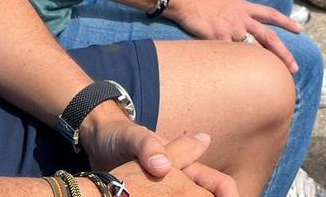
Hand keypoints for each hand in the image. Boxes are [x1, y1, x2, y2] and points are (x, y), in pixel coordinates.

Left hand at [86, 115, 235, 195]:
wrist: (96, 139)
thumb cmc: (116, 135)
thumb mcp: (131, 138)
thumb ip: (148, 148)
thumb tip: (163, 168)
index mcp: (185, 163)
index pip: (219, 184)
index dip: (228, 196)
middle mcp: (181, 178)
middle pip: (209, 196)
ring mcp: (167, 190)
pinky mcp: (153, 196)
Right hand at [166, 0, 300, 71]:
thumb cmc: (199, 0)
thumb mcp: (223, 2)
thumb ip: (234, 13)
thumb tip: (238, 26)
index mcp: (243, 8)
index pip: (270, 14)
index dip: (286, 21)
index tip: (300, 29)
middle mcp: (242, 18)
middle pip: (269, 36)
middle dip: (284, 53)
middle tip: (294, 67)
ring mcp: (233, 29)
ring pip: (255, 49)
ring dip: (265, 64)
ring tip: (274, 79)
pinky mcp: (220, 38)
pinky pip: (232, 56)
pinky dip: (238, 67)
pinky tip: (243, 81)